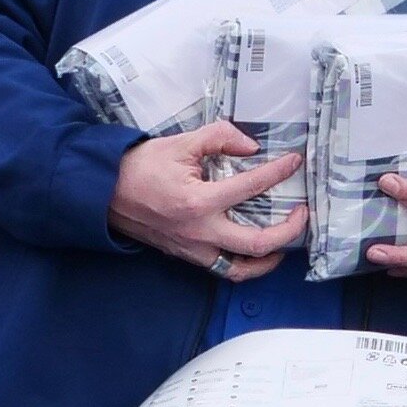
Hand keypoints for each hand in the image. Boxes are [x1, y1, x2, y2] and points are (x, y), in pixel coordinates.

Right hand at [107, 122, 308, 281]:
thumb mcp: (180, 143)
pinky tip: (255, 251)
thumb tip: (251, 147)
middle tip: (302, 214)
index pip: (252, 187)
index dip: (278, 172)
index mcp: (198, 201)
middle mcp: (200, 232)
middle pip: (258, 244)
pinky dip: (244, 263)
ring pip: (242, 269)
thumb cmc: (140, 166)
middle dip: (289, 230)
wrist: (104, 193)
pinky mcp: (187, 257)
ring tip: (284, 242)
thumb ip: (219, 138)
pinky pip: (223, 269)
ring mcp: (194, 250)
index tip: (293, 163)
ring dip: (269, 259)